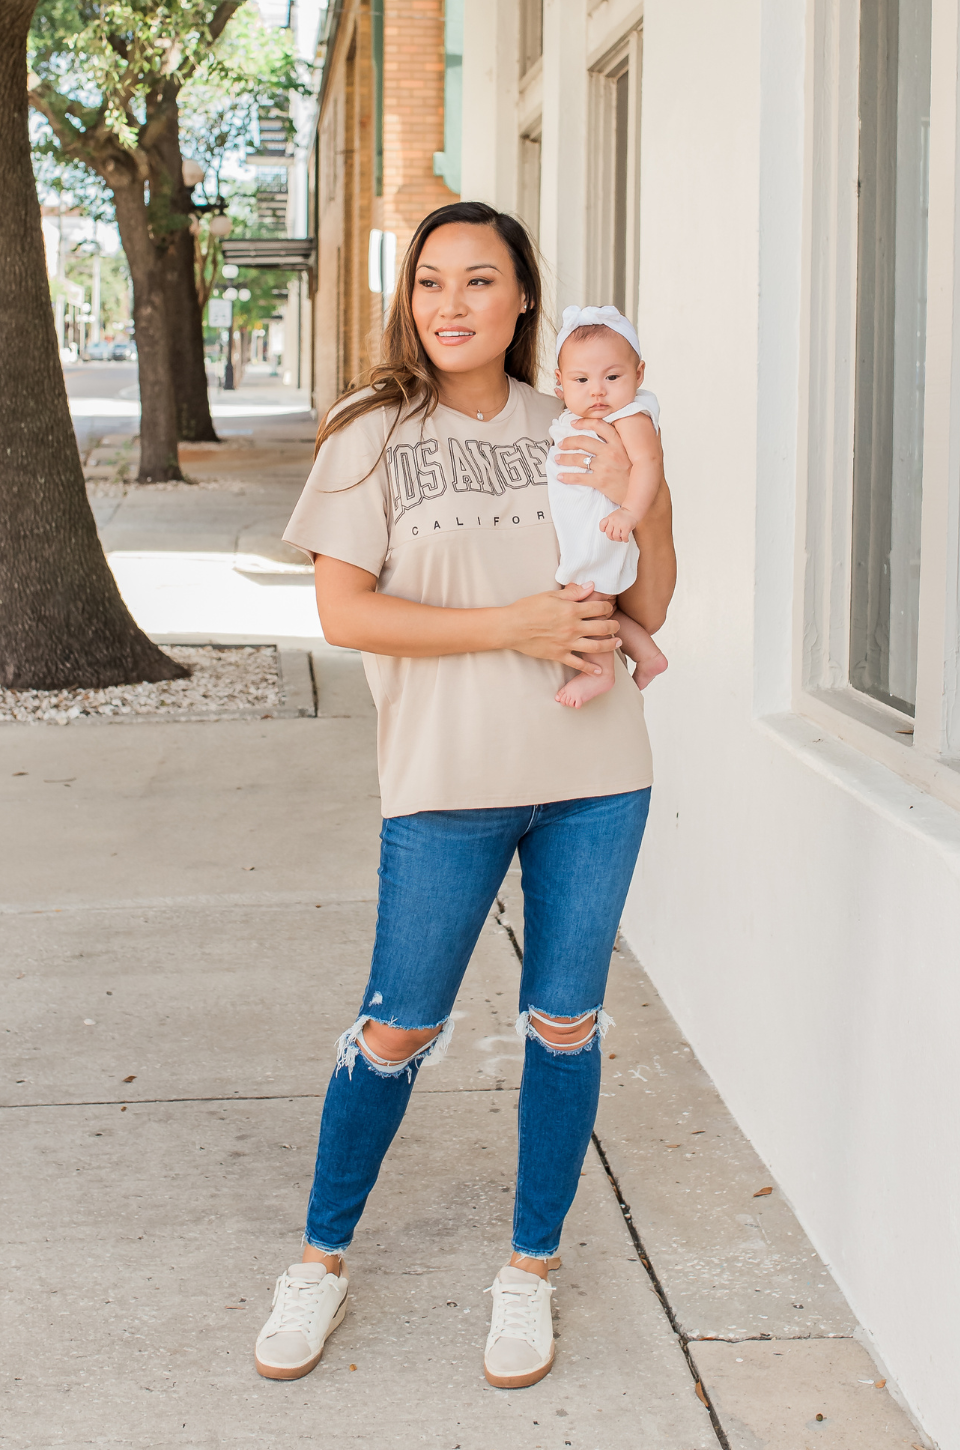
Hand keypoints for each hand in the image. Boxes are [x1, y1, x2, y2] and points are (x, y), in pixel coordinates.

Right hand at [503, 582, 620, 672]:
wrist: (511, 627)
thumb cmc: (527, 608)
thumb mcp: (550, 595)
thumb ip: (573, 592)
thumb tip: (591, 586)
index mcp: (571, 610)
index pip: (598, 608)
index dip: (607, 606)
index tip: (609, 607)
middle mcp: (572, 627)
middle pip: (602, 627)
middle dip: (613, 626)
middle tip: (616, 625)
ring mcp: (567, 643)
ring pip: (596, 646)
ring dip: (610, 645)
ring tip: (617, 643)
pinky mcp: (559, 655)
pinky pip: (578, 664)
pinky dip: (590, 669)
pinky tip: (599, 671)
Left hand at [555, 418, 630, 503]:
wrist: (642, 493)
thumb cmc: (638, 474)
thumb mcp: (635, 452)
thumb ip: (626, 441)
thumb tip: (621, 429)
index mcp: (619, 442)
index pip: (599, 425)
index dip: (584, 423)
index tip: (574, 424)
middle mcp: (610, 452)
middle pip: (583, 441)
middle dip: (568, 442)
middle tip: (561, 444)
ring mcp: (604, 466)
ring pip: (578, 459)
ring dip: (564, 458)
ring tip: (558, 458)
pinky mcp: (600, 481)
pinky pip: (579, 478)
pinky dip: (567, 477)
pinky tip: (561, 477)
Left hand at [599, 506, 638, 542]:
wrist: (632, 510)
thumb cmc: (624, 514)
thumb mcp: (613, 515)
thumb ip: (609, 522)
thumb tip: (607, 531)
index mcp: (610, 517)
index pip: (601, 524)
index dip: (603, 529)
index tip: (606, 531)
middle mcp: (614, 521)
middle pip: (608, 533)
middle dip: (611, 537)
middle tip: (614, 537)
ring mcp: (620, 524)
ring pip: (615, 536)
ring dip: (618, 540)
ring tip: (620, 538)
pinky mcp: (626, 527)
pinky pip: (624, 537)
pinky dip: (625, 540)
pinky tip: (626, 539)